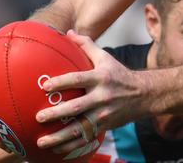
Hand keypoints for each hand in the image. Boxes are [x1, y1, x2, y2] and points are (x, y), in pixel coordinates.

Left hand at [34, 31, 146, 150]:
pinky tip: (56, 150)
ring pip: (79, 128)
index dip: (61, 82)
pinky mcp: (105, 126)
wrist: (143, 94)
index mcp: (100, 77)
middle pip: (76, 107)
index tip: (45, 86)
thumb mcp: (106, 57)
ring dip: (59, 137)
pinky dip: (71, 146)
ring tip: (41, 142)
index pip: (78, 79)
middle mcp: (102, 96)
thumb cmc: (119, 74)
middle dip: (57, 113)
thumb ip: (86, 45)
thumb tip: (68, 33)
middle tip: (39, 117)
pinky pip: (86, 138)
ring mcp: (104, 114)